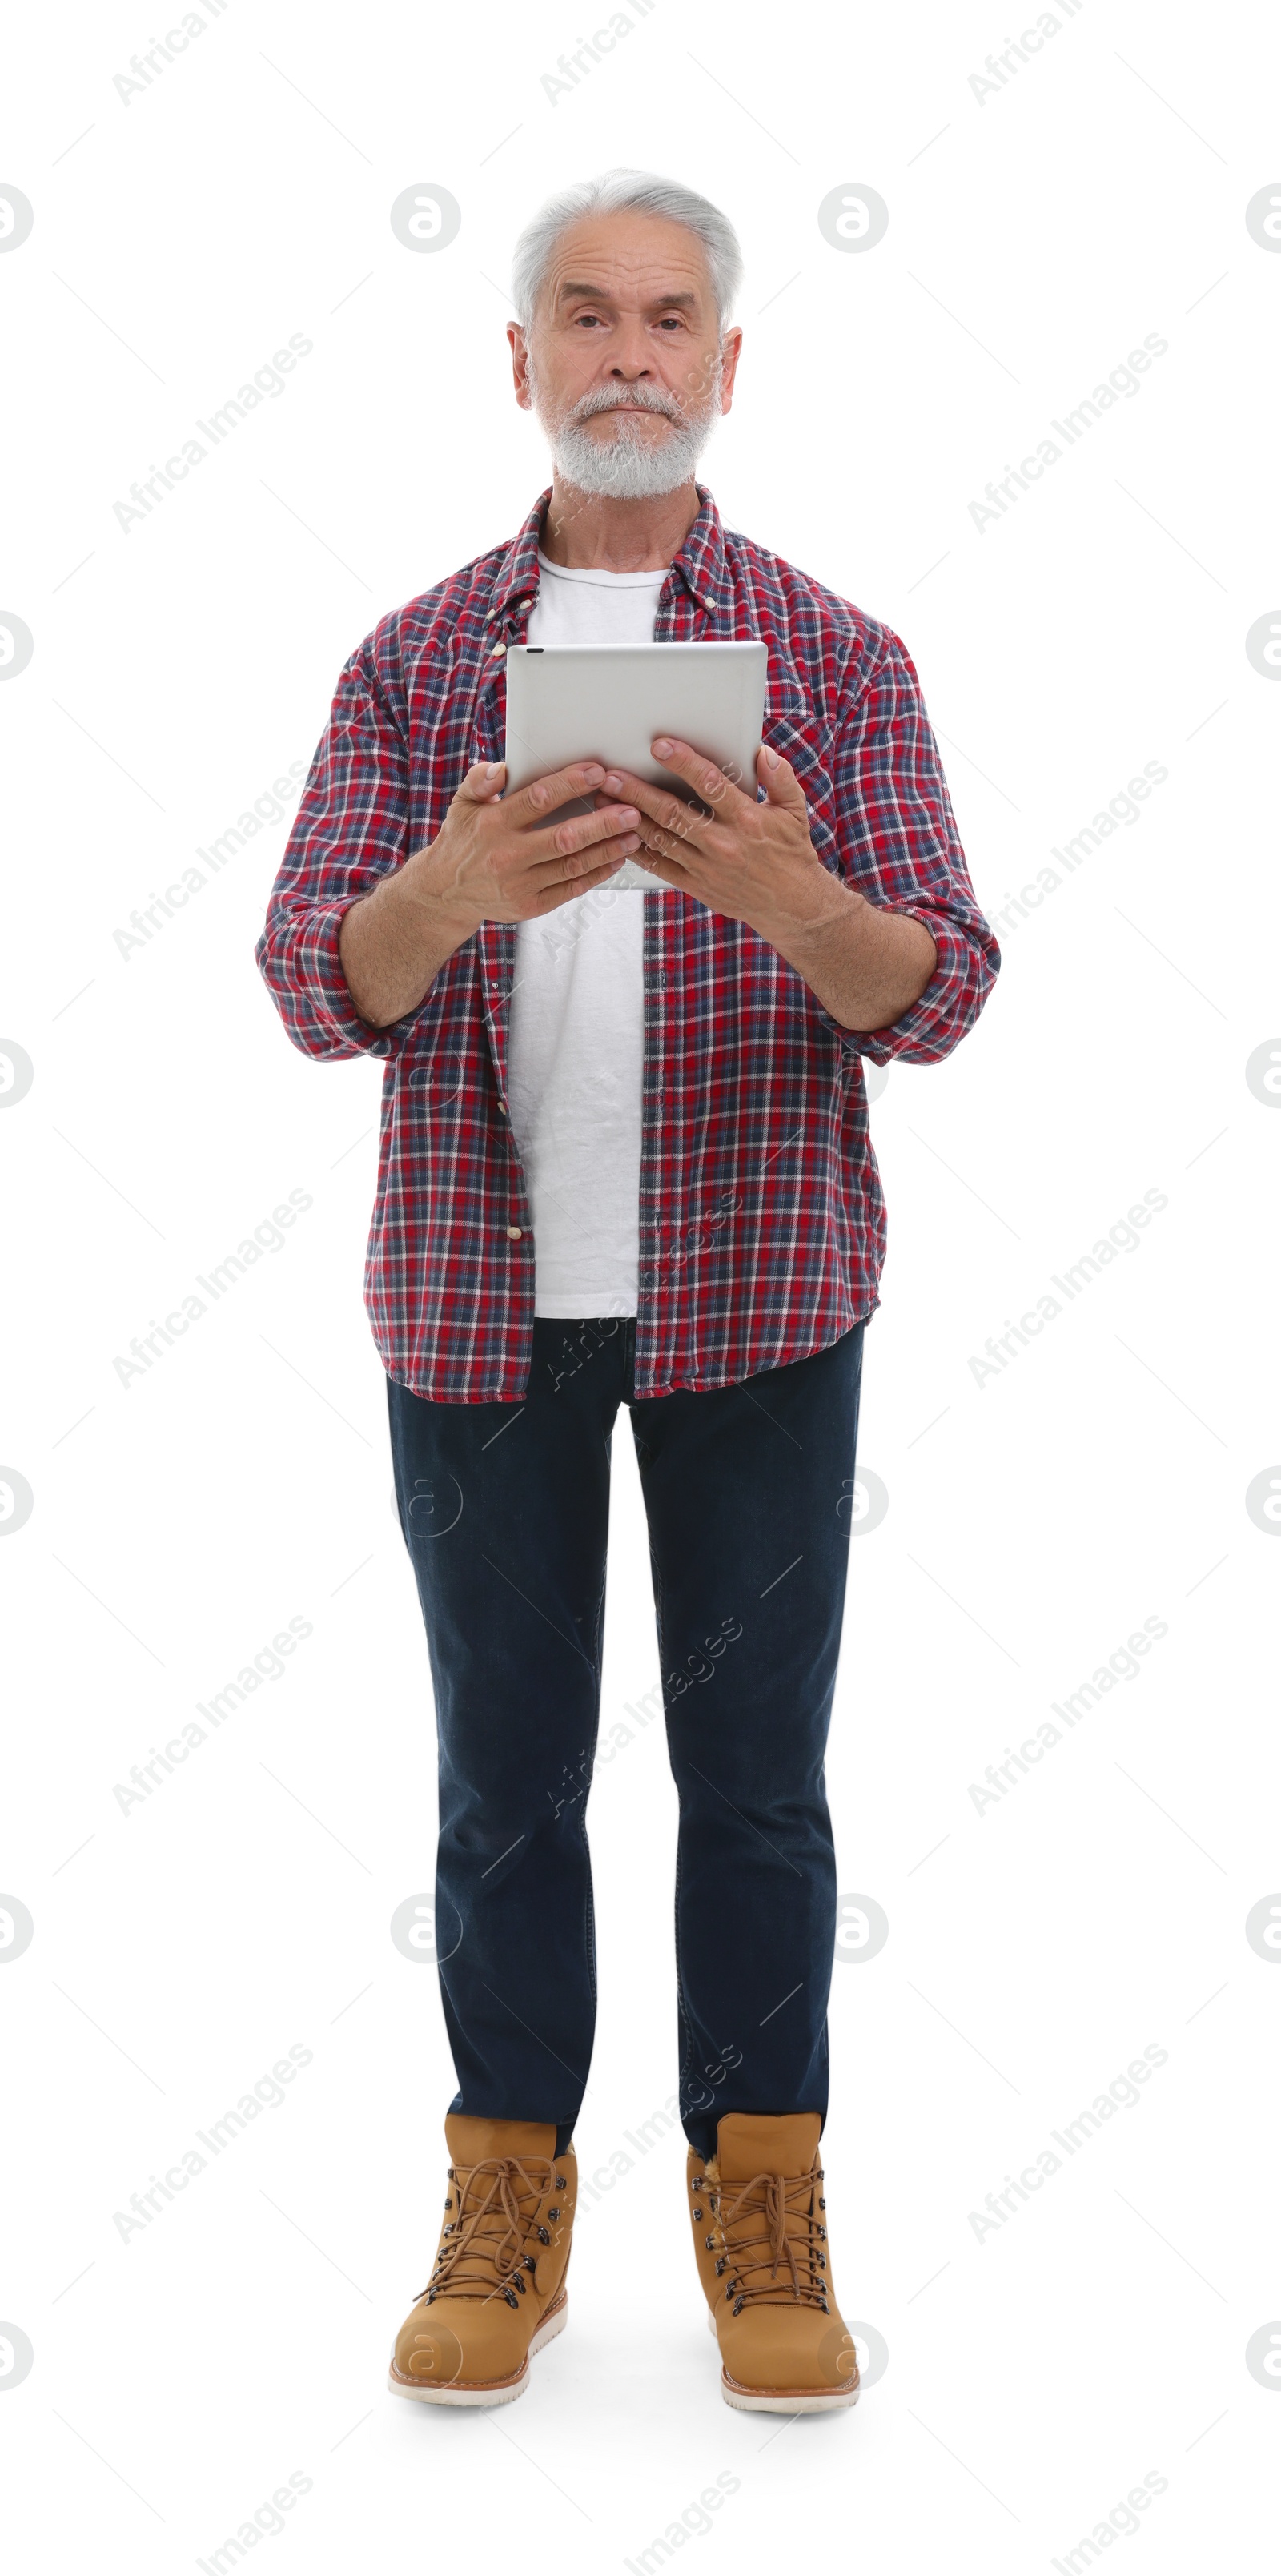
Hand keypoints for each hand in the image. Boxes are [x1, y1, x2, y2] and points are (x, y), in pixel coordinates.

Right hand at [418, 758, 641, 929]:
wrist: (445, 893)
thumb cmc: (462, 839)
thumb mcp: (461, 804)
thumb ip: (480, 781)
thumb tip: (501, 768)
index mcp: (492, 824)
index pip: (538, 799)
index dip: (570, 784)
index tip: (598, 772)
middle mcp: (507, 856)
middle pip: (564, 837)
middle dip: (602, 823)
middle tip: (631, 811)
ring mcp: (520, 884)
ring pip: (573, 865)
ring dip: (607, 850)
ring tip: (634, 834)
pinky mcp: (530, 905)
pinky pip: (571, 888)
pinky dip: (597, 874)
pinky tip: (616, 860)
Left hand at [593, 739, 842, 946]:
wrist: (791, 905)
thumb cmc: (791, 852)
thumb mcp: (795, 811)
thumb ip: (780, 778)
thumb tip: (762, 752)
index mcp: (747, 818)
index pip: (709, 784)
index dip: (682, 762)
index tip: (659, 746)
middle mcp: (723, 843)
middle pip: (672, 812)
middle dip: (637, 792)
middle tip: (610, 775)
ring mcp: (706, 867)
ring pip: (659, 839)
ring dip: (628, 818)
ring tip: (602, 800)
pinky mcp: (696, 885)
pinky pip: (660, 866)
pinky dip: (637, 849)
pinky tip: (618, 834)